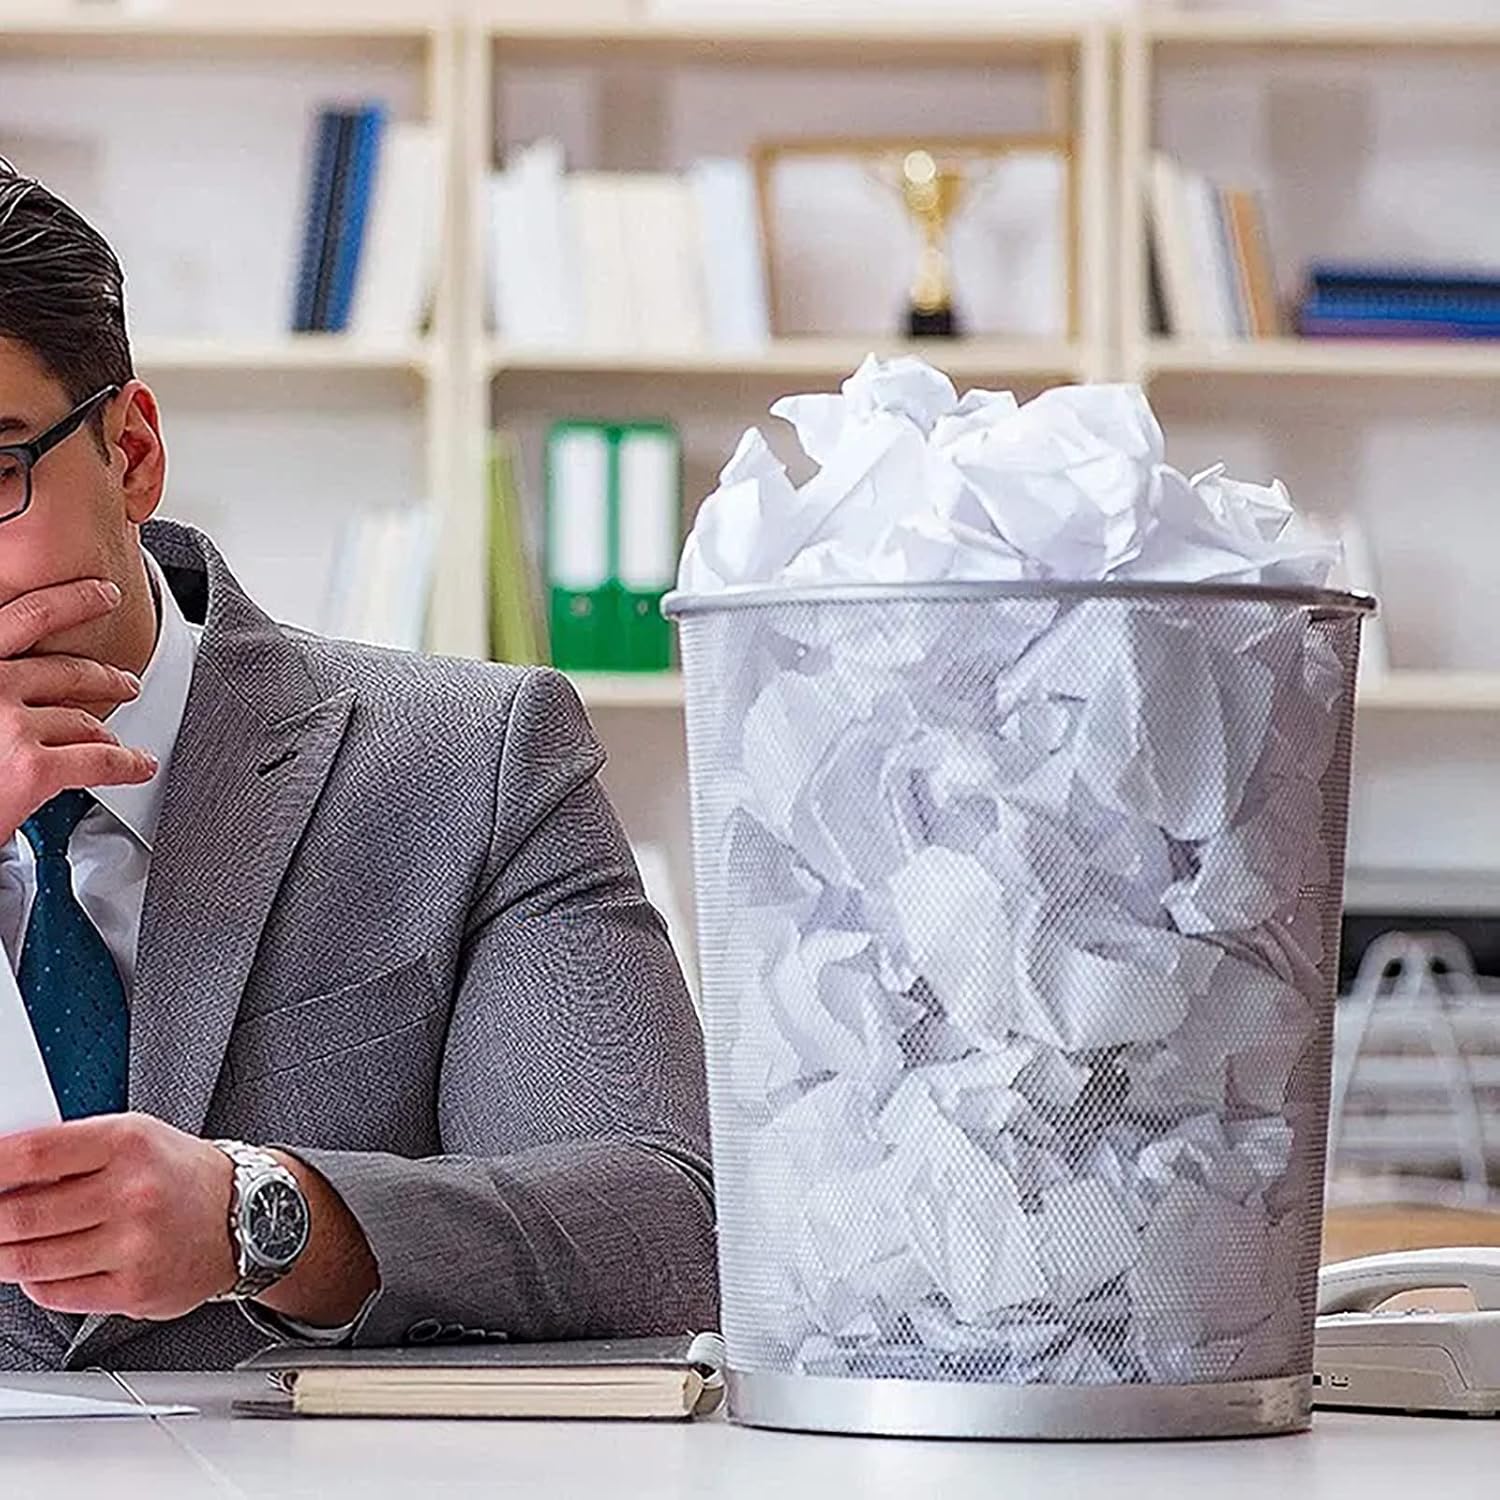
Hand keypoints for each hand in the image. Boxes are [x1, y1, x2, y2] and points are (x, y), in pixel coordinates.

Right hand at [0, 578, 157, 843]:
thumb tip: (14, 680)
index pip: (25, 616)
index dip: (71, 601)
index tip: (99, 593)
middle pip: (66, 673)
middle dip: (104, 678)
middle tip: (125, 682)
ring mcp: (11, 724)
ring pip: (84, 722)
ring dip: (109, 733)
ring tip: (121, 742)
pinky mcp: (32, 767)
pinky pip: (100, 760)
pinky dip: (128, 764)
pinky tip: (138, 765)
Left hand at [0, 1114, 235, 1319]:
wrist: (246, 1215)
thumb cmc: (183, 1175)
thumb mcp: (136, 1137)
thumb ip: (73, 1151)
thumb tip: (4, 1173)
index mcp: (130, 1143)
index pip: (34, 1155)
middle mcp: (134, 1193)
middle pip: (21, 1214)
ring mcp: (134, 1245)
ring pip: (29, 1260)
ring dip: (3, 1254)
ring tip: (8, 1242)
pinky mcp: (133, 1290)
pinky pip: (54, 1293)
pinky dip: (35, 1281)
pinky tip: (46, 1265)